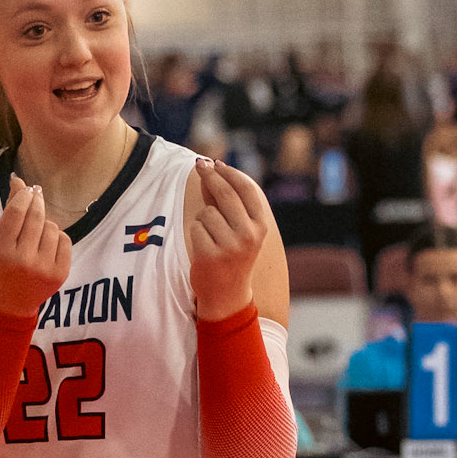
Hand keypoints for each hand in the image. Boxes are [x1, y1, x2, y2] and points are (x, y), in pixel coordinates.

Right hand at [0, 175, 71, 318]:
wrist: (9, 306)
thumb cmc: (0, 269)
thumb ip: (9, 213)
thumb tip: (19, 180)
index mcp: (1, 251)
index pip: (16, 212)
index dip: (23, 195)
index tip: (26, 189)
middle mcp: (23, 261)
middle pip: (36, 216)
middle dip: (36, 201)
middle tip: (36, 194)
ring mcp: (44, 269)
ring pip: (52, 227)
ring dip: (45, 224)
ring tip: (36, 233)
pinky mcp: (60, 274)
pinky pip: (64, 240)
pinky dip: (57, 238)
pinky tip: (46, 245)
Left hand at [189, 160, 274, 319]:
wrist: (227, 294)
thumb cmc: (230, 255)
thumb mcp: (237, 228)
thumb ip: (225, 200)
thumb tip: (211, 167)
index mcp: (260, 226)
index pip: (246, 189)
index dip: (229, 172)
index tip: (215, 163)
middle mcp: (249, 234)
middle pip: (225, 194)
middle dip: (210, 176)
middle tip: (200, 165)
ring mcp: (230, 246)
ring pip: (207, 212)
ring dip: (203, 219)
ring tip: (211, 237)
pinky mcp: (211, 255)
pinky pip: (196, 228)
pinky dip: (197, 234)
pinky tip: (204, 248)